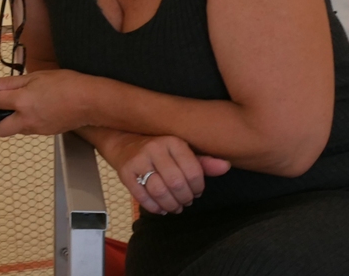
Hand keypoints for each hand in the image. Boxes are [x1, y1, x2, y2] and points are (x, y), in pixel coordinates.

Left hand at [0, 69, 88, 136]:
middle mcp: (27, 119)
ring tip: (21, 105)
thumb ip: (12, 82)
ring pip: (16, 130)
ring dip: (13, 120)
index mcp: (22, 102)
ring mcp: (37, 129)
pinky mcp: (47, 132)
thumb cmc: (67, 85)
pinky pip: (30, 129)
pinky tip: (36, 109)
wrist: (90, 101)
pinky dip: (28, 121)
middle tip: (0, 108)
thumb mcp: (36, 76)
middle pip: (0, 129)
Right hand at [99, 133, 230, 214]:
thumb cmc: (158, 148)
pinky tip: (161, 208)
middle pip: (176, 183)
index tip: (197, 192)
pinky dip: (154, 207)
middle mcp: (154, 148)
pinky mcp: (125, 172)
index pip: (193, 171)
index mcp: (172, 141)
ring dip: (171, 205)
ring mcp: (138, 160)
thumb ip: (203, 161)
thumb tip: (226, 166)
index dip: (198, 187)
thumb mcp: (181, 150)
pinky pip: (142, 196)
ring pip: (160, 192)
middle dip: (184, 198)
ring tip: (175, 207)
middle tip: (186, 202)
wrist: (122, 139)